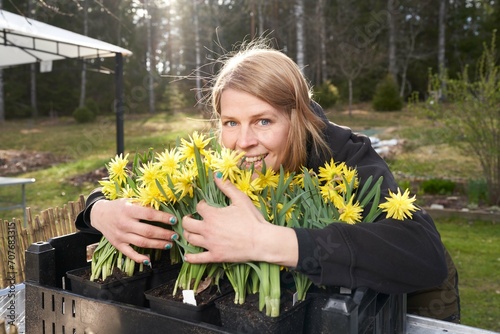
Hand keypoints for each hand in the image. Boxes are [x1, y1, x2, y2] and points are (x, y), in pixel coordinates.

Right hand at [90, 198, 177, 263]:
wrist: (100, 215)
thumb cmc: (119, 206)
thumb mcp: (130, 200)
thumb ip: (145, 204)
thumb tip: (164, 206)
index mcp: (129, 210)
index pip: (149, 214)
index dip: (163, 217)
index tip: (174, 220)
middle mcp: (124, 223)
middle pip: (148, 231)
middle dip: (164, 234)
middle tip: (175, 235)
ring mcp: (121, 236)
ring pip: (142, 243)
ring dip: (157, 245)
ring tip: (169, 244)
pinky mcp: (118, 245)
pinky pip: (129, 253)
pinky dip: (139, 258)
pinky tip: (149, 260)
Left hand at [182, 173, 298, 265]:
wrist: (261, 241)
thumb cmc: (252, 219)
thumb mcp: (240, 199)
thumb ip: (227, 187)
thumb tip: (216, 175)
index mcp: (212, 215)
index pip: (199, 207)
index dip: (201, 205)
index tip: (205, 205)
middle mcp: (207, 229)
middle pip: (187, 224)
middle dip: (187, 219)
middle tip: (191, 219)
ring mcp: (209, 244)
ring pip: (189, 239)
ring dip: (187, 234)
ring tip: (190, 232)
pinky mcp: (215, 256)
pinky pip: (197, 258)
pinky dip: (190, 257)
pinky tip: (187, 256)